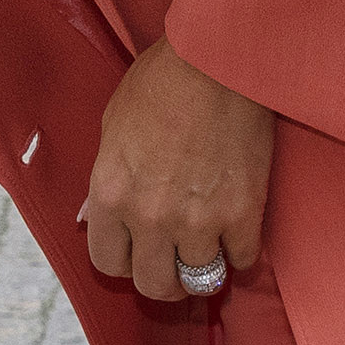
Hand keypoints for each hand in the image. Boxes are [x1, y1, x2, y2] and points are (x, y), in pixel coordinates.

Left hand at [82, 42, 273, 302]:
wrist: (218, 59)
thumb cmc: (162, 81)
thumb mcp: (112, 127)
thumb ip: (108, 180)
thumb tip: (100, 216)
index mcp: (112, 195)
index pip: (108, 263)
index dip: (124, 260)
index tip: (137, 252)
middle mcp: (151, 217)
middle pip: (154, 285)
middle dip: (163, 279)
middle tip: (174, 263)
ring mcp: (200, 221)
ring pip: (200, 281)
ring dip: (204, 268)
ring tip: (209, 250)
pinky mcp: (244, 214)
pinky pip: (243, 261)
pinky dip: (241, 253)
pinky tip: (238, 234)